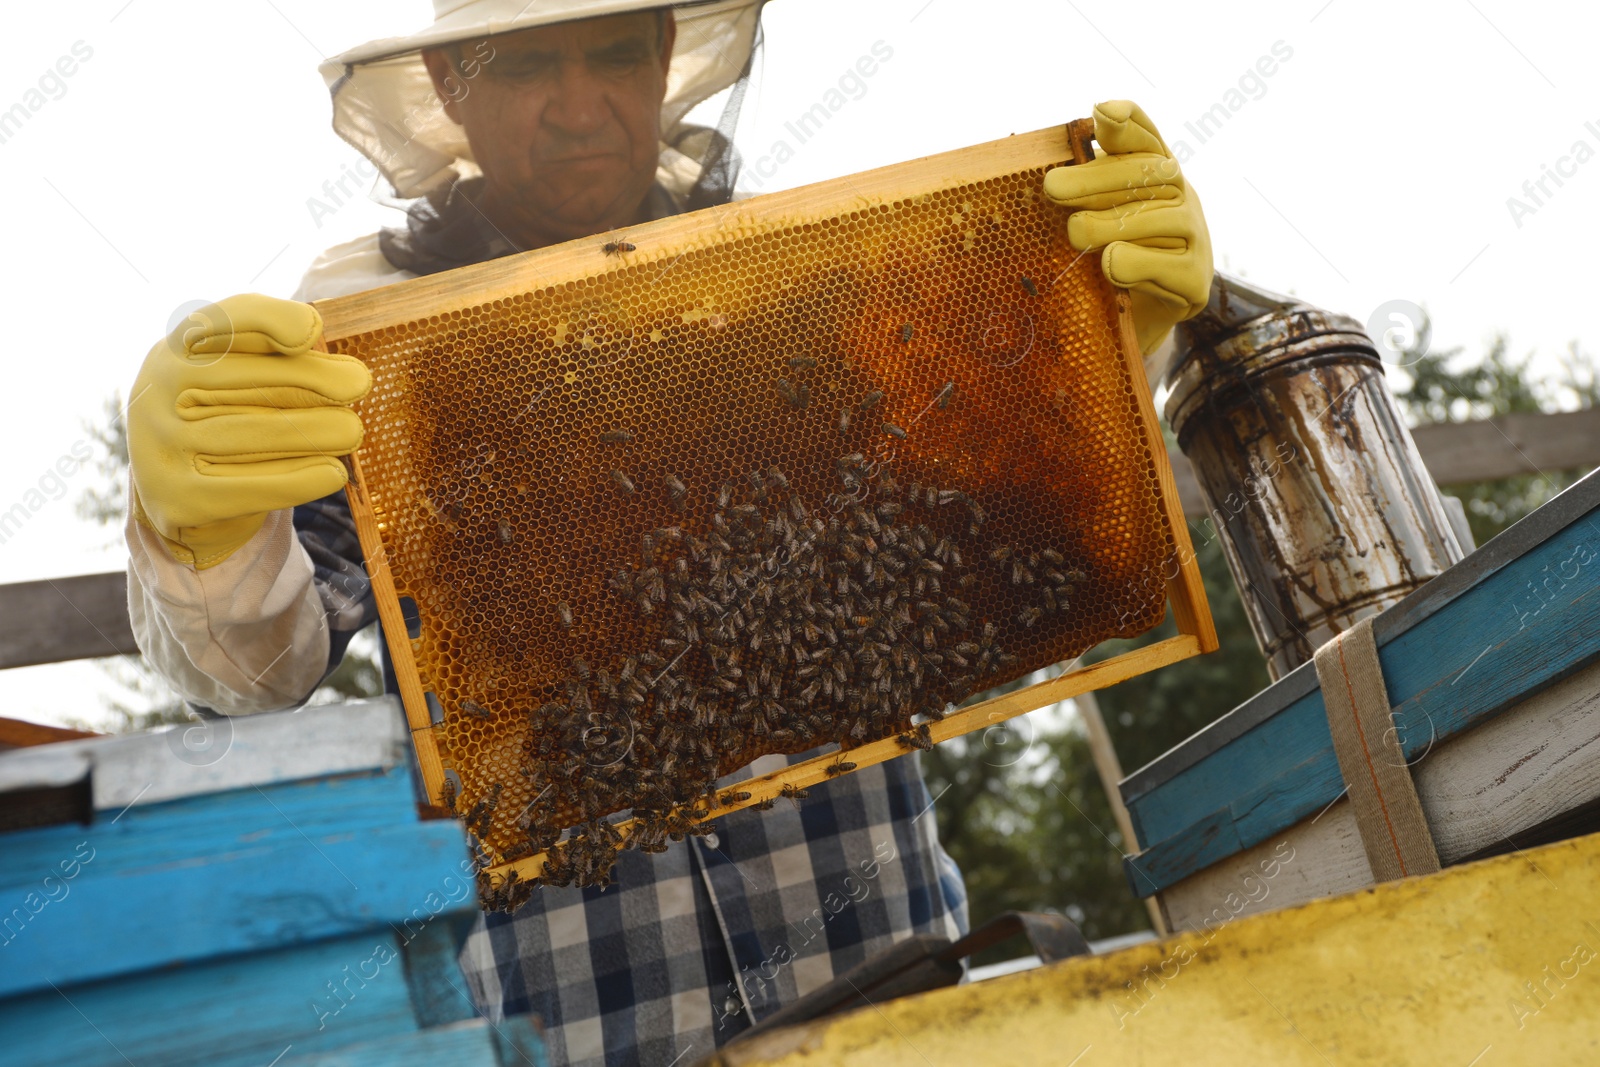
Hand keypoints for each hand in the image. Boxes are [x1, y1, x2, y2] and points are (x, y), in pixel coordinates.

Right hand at [127, 294, 370, 568]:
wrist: (175, 492)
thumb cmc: (223, 415)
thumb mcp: (233, 376)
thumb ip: (278, 359)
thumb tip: (344, 375)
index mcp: (176, 349)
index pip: (220, 322)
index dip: (266, 318)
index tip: (312, 330)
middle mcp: (158, 391)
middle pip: (246, 379)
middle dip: (311, 379)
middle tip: (360, 383)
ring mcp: (163, 445)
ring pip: (252, 433)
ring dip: (314, 431)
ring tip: (353, 430)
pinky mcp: (178, 496)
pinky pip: (250, 486)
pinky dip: (299, 479)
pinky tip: (334, 473)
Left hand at [1043, 100, 1213, 354]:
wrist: (1139, 316)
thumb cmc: (1110, 253)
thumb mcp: (1094, 214)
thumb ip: (1084, 186)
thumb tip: (1059, 168)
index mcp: (1157, 173)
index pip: (1146, 137)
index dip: (1127, 123)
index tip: (1101, 113)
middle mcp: (1183, 196)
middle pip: (1145, 176)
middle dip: (1094, 180)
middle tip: (1053, 188)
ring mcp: (1194, 236)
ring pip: (1153, 221)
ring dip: (1107, 225)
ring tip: (1075, 233)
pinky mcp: (1194, 279)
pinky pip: (1163, 266)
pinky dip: (1132, 263)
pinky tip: (1110, 262)